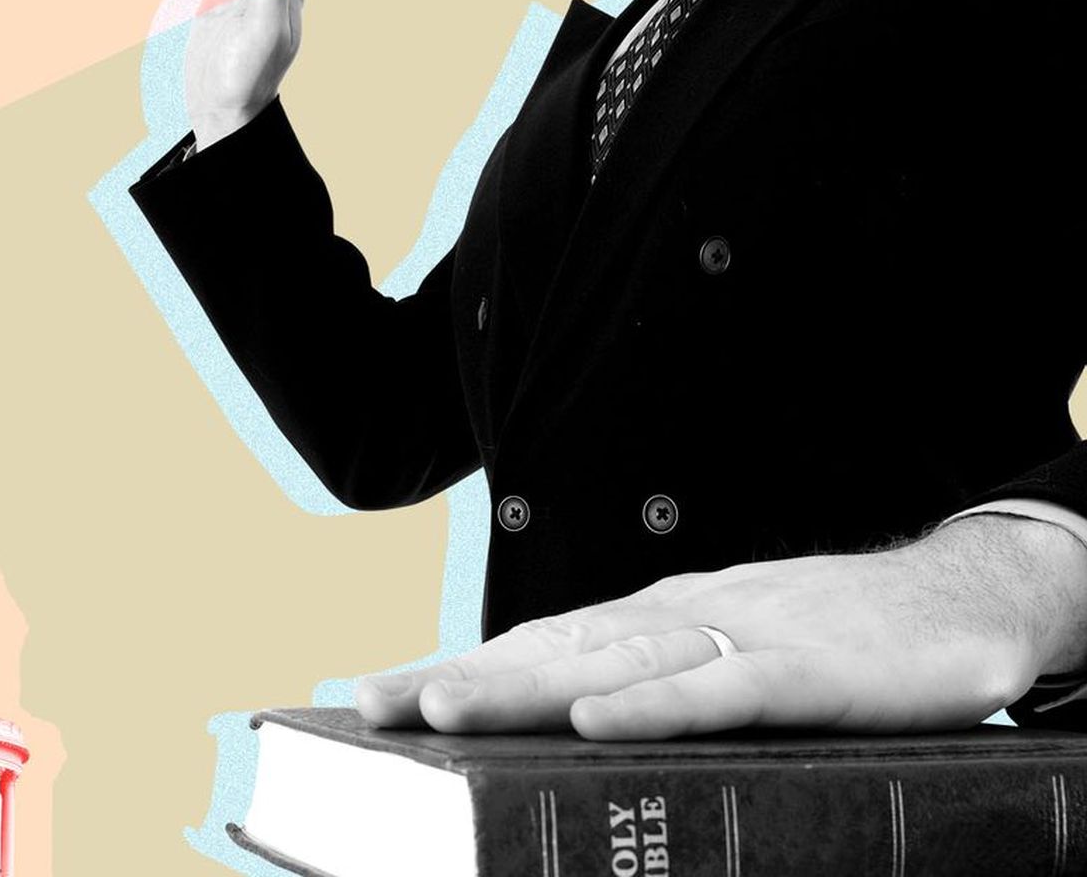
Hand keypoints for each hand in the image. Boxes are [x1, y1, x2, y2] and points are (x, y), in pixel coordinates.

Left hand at [354, 516, 1086, 739]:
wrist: (963, 594)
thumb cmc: (830, 641)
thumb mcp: (727, 663)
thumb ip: (656, 693)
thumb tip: (568, 740)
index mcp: (651, 622)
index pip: (533, 647)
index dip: (452, 668)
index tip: (373, 697)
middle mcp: (676, 619)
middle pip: (548, 651)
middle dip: (455, 678)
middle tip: (372, 706)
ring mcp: (738, 636)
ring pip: (612, 664)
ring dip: (522, 686)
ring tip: (442, 710)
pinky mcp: (805, 668)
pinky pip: (719, 689)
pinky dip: (654, 705)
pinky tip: (594, 722)